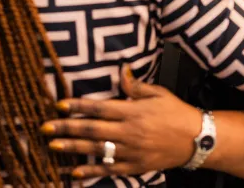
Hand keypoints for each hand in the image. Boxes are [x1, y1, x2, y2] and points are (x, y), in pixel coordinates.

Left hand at [41, 65, 201, 178]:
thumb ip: (135, 86)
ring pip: (96, 150)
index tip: (59, 105)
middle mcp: (129, 132)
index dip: (77, 106)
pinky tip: (75, 173)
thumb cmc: (176, 113)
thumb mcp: (157, 93)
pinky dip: (92, 172)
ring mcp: (131, 151)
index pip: (99, 108)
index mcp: (132, 111)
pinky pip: (110, 170)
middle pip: (92, 130)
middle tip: (45, 127)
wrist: (197, 139)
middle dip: (66, 128)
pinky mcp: (135, 166)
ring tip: (53, 145)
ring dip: (73, 148)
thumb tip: (121, 71)